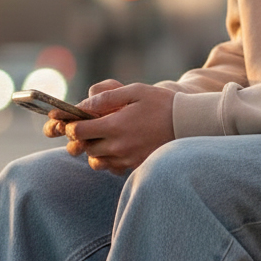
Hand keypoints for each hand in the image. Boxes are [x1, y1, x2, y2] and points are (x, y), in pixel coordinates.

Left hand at [49, 81, 175, 174]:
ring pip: (96, 161)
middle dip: (82, 137)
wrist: (189, 124)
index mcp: (115, 126)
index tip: (73, 119)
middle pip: (85, 147)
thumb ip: (107, 97)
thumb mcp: (134, 91)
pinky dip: (108, 160)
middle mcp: (118, 147)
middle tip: (88, 125)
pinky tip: (117, 146)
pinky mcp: (135, 167)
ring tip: (103, 136)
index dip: (71, 125)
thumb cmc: (161, 104)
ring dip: (94, 150)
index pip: (79, 131)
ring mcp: (127, 159)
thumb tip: (83, 103)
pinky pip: (112, 168)